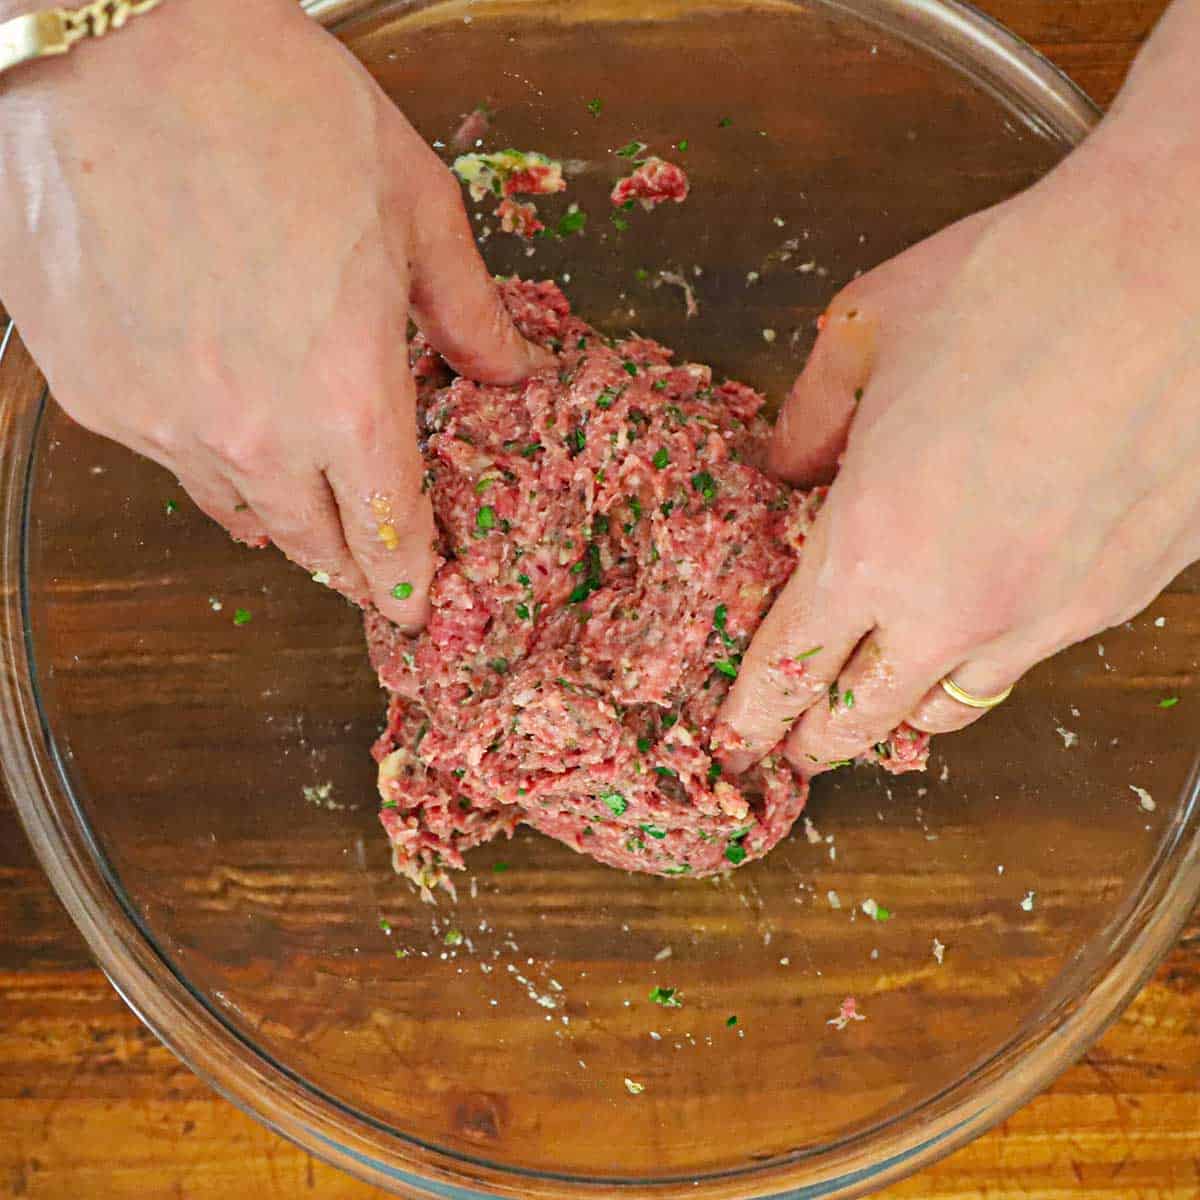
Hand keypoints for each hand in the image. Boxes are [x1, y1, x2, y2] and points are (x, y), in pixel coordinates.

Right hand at [0, 0, 548, 628]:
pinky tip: (228, 420)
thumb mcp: (411, 199)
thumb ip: (469, 311)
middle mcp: (252, 434)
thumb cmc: (271, 103)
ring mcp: (161, 423)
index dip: (413, 581)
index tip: (422, 604)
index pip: (392, 535)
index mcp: (346, 395)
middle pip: (317, 546)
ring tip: (308, 498)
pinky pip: (171, 458)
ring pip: (240, 510)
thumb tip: (514, 374)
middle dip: (356, 564)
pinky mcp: (94, 397)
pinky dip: (211, 455)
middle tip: (376, 567)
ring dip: (285, 513)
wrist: (107, 39)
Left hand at [716, 103, 1199, 774]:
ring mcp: (1044, 615)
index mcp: (873, 546)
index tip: (738, 732)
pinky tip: (977, 635)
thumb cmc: (1016, 282)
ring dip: (906, 712)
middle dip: (820, 739)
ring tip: (884, 703)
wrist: (1178, 261)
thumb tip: (788, 469)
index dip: (755, 709)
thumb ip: (808, 422)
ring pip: (954, 707)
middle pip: (865, 717)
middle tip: (798, 745)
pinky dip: (987, 662)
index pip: (790, 665)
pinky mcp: (1117, 599)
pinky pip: (1029, 659)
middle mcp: (954, 607)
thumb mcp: (865, 335)